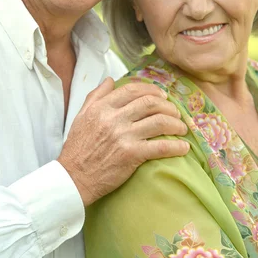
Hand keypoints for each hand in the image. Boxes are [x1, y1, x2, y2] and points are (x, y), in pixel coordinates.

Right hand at [57, 77, 188, 205]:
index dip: (152, 90)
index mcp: (102, 107)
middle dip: (168, 106)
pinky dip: (176, 146)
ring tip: (181, 128)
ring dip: (176, 124)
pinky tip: (183, 148)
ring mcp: (123, 136)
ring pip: (159, 122)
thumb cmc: (77, 148)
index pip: (133, 90)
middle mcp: (114, 118)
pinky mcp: (132, 154)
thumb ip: (96, 95)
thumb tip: (110, 80)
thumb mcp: (81, 115)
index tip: (162, 95)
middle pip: (150, 103)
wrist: (74, 177)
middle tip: (175, 112)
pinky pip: (160, 147)